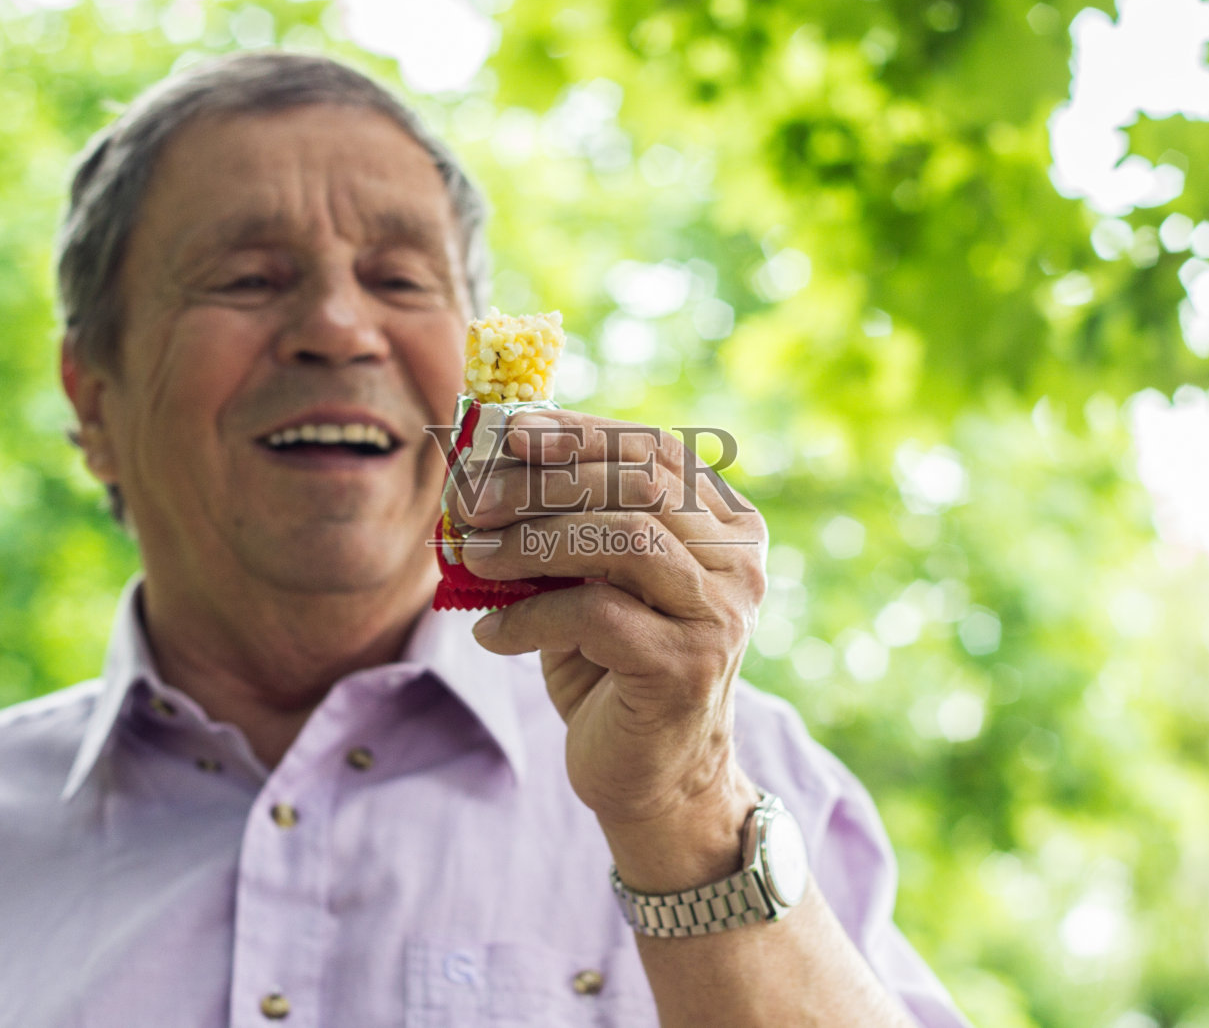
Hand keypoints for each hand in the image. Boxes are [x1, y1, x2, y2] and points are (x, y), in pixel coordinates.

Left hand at [456, 411, 766, 889]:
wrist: (653, 776)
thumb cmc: (613, 666)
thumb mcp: (591, 580)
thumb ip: (566, 522)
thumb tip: (483, 467)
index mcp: (727, 524)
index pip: (655, 449)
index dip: (578, 432)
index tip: (506, 434)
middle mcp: (739, 561)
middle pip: (638, 485)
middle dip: (541, 483)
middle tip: (470, 501)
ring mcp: (720, 613)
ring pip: (624, 539)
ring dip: (531, 541)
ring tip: (472, 557)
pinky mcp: (688, 665)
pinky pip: (596, 614)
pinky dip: (529, 617)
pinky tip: (491, 632)